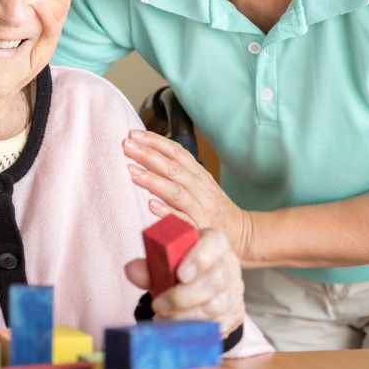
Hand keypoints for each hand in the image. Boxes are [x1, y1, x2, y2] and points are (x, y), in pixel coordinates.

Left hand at [123, 130, 253, 262]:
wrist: (241, 233)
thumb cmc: (213, 208)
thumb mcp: (200, 184)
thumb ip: (179, 171)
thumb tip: (147, 155)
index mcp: (199, 175)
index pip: (177, 152)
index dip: (156, 142)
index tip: (134, 134)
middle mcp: (201, 189)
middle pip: (174, 168)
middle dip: (149, 155)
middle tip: (126, 146)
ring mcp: (201, 209)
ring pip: (176, 191)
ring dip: (153, 180)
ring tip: (132, 172)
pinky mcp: (200, 230)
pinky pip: (183, 220)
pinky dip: (167, 212)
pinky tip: (151, 205)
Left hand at [124, 229, 244, 336]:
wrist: (204, 290)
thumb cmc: (181, 270)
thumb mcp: (166, 264)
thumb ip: (149, 266)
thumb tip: (132, 270)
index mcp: (212, 244)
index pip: (214, 244)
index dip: (199, 258)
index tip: (180, 275)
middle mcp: (227, 266)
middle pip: (215, 280)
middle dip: (183, 296)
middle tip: (159, 305)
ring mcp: (232, 293)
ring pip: (215, 306)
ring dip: (184, 316)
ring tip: (161, 318)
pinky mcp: (232, 316)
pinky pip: (215, 325)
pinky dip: (192, 329)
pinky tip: (175, 328)